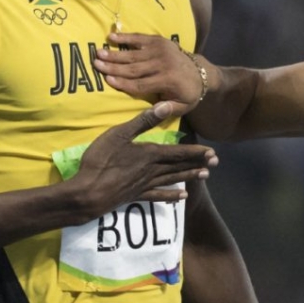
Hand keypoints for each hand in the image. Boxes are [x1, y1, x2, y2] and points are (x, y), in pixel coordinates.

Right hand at [70, 102, 216, 221]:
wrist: (88, 193)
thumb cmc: (101, 160)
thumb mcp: (119, 135)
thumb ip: (143, 121)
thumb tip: (166, 106)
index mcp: (149, 154)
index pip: (178, 152)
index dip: (195, 152)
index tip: (211, 152)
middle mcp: (152, 170)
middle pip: (179, 166)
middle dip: (197, 163)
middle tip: (215, 163)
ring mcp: (145, 185)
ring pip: (172, 179)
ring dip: (189, 176)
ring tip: (205, 175)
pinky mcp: (136, 196)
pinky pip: (158, 196)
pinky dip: (171, 196)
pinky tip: (182, 197)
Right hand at [94, 33, 207, 115]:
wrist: (201, 72)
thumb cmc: (187, 93)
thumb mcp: (182, 106)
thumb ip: (167, 109)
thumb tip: (154, 111)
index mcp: (168, 81)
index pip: (140, 84)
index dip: (123, 83)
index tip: (107, 80)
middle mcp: (163, 64)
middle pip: (134, 68)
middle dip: (113, 67)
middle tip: (95, 64)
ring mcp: (161, 50)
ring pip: (133, 54)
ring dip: (115, 53)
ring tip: (98, 52)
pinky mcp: (160, 41)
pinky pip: (140, 38)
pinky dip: (125, 37)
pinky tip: (111, 36)